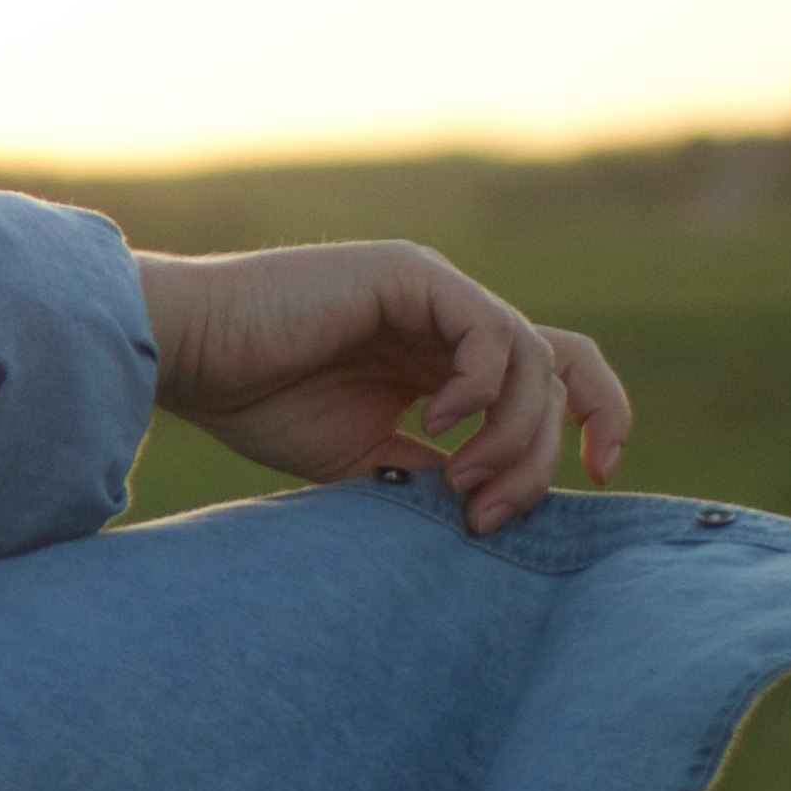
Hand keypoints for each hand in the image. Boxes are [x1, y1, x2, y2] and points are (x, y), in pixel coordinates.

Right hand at [132, 241, 630, 534]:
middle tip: (491, 513)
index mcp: (444, 358)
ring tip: (460, 482)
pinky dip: (480, 387)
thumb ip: (436, 472)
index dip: (593, 422)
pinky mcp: (414, 276)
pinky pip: (492, 330)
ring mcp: (436, 292)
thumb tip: (499, 509)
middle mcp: (450, 320)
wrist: (193, 356)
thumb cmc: (258, 403)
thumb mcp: (367, 460)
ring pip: (534, 359)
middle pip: (562, 371)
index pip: (552, 378)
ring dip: (512, 435)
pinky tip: (435, 422)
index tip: (596, 483)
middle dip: (548, 452)